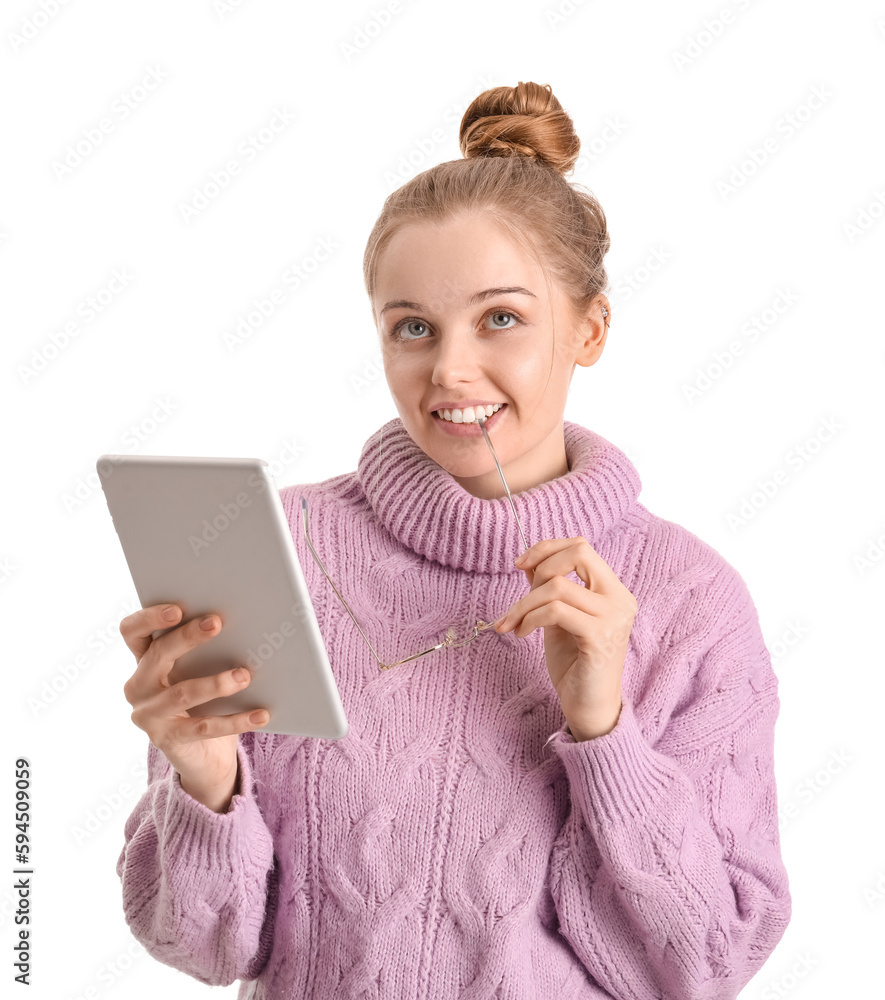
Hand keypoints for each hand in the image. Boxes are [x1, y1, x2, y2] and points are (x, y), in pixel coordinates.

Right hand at [120, 604, 269, 810]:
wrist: (203, 754)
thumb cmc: (204, 699)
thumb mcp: (198, 670)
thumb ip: (206, 649)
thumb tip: (243, 622)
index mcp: (143, 660)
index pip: (132, 631)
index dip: (149, 617)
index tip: (177, 608)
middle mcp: (139, 686)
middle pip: (158, 655)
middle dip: (188, 637)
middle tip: (217, 623)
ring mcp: (150, 716)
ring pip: (182, 693)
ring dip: (216, 682)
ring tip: (245, 675)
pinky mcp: (169, 740)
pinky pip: (205, 727)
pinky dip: (236, 720)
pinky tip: (261, 714)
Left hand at [494, 537, 636, 739]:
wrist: (589, 707)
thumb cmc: (575, 664)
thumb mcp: (557, 618)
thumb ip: (548, 588)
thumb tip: (528, 562)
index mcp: (613, 590)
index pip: (581, 547)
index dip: (547, 548)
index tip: (519, 563)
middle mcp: (620, 599)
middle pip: (579, 552)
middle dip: (539, 566)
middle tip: (520, 594)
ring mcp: (613, 618)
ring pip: (558, 586)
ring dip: (523, 603)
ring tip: (511, 624)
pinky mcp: (599, 638)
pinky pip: (555, 611)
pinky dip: (530, 618)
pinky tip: (521, 632)